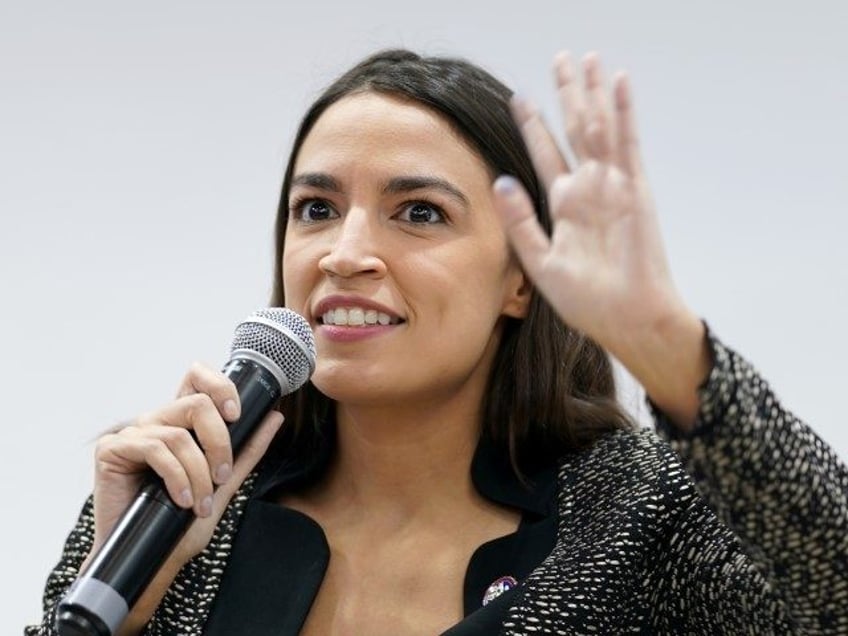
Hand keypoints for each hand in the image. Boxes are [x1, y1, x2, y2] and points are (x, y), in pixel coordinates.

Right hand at [89, 363, 282, 567]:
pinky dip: (176, 476)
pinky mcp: (111, 450)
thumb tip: (274, 417)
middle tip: (222, 476)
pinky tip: (182, 500)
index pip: (197, 378)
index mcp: (181, 424)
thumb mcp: (225, 484)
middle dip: (219, 442)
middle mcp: (156, 422)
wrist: (150, 559)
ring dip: (198, 473)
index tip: (236, 414)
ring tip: (201, 503)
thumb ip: (247, 450)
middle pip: (196, 404)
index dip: (220, 385)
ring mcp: (132, 434)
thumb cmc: (182, 523)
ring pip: (178, 434)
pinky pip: (153, 448)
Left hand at [494, 52, 708, 425]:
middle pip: (573, 130)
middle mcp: (587, 189)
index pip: (544, 154)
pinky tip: (618, 82)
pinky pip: (627, 143)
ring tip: (587, 59)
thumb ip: (520, 222)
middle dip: (567, 95)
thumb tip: (500, 181)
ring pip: (599, 127)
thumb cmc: (587, 301)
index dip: (532, 126)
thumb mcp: (540, 262)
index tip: (520, 98)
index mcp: (564, 206)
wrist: (627, 318)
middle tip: (561, 59)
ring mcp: (613, 186)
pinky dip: (623, 112)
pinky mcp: (636, 190)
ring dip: (593, 93)